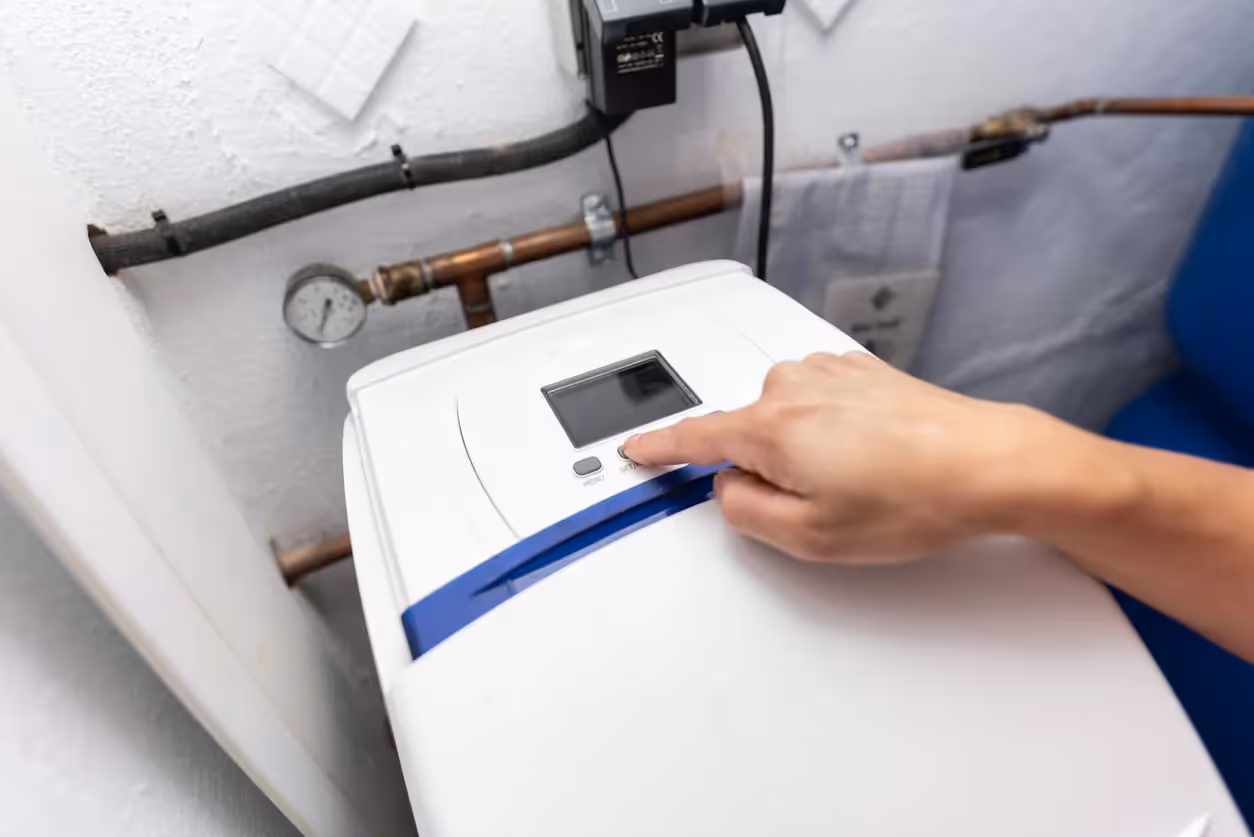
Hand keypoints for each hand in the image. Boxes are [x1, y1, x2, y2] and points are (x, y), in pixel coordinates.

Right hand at [623, 353, 1075, 564]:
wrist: (989, 463)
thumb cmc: (914, 497)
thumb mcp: (810, 536)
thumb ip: (745, 512)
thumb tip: (728, 488)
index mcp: (770, 427)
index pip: (693, 439)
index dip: (659, 449)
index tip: (636, 449)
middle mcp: (792, 387)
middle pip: (747, 436)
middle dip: (769, 472)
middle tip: (826, 506)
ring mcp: (828, 373)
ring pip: (785, 422)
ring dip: (807, 453)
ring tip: (863, 483)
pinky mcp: (860, 371)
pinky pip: (820, 407)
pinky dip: (834, 434)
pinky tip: (876, 459)